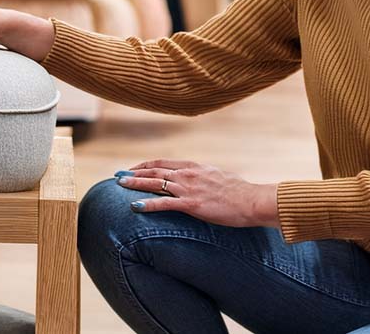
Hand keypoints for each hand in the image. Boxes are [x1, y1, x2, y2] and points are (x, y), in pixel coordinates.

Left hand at [114, 159, 279, 227]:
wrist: (252, 200)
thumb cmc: (239, 192)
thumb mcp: (218, 177)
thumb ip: (203, 177)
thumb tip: (198, 180)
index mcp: (194, 166)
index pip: (163, 162)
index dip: (145, 165)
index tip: (133, 168)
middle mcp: (188, 174)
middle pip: (154, 170)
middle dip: (134, 172)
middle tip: (117, 175)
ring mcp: (188, 188)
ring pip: (155, 183)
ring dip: (135, 184)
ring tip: (119, 185)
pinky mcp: (191, 204)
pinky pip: (164, 203)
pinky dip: (148, 204)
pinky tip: (135, 206)